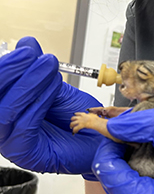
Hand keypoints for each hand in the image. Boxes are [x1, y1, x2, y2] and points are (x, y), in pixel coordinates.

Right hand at [0, 37, 102, 178]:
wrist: (100, 137)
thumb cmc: (78, 116)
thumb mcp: (55, 86)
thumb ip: (38, 68)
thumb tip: (27, 44)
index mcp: (6, 106)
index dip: (6, 65)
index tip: (26, 48)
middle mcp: (3, 124)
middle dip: (11, 70)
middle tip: (33, 55)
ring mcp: (11, 141)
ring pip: (4, 111)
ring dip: (28, 83)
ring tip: (48, 67)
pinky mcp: (26, 153)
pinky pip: (25, 126)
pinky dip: (39, 102)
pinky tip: (54, 88)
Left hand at [92, 109, 153, 193]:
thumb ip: (153, 127)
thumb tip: (121, 122)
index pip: (112, 176)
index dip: (108, 146)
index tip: (115, 127)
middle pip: (114, 182)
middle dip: (117, 152)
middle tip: (127, 132)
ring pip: (125, 186)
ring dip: (126, 161)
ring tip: (138, 141)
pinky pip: (140, 188)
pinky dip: (137, 170)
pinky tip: (150, 155)